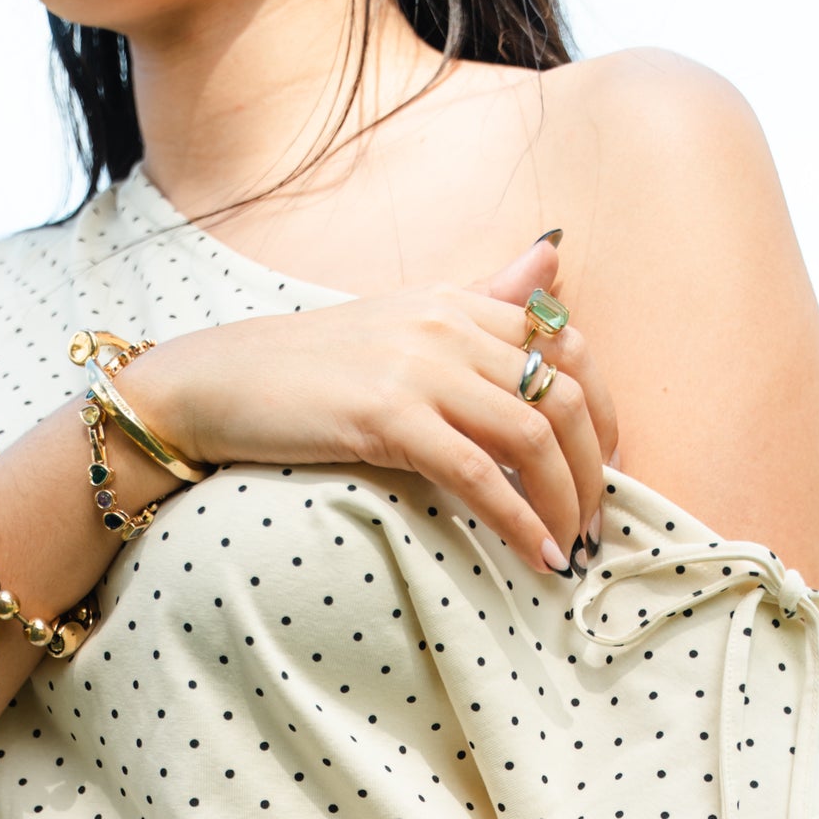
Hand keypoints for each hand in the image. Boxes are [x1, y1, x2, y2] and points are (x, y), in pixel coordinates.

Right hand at [123, 236, 617, 575]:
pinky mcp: (386, 417)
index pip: (568, 346)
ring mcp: (418, 369)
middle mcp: (448, 325)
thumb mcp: (400, 323)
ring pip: (534, 437)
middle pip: (566, 395)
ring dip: (567, 503)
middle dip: (595, 471)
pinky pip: (479, 476)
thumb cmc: (303, 371)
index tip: (603, 471)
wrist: (214, 384)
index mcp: (456, 301)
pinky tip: (535, 556)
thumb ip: (481, 300)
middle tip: (596, 527)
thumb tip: (553, 262)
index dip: (604, 414)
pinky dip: (519, 521)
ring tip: (570, 550)